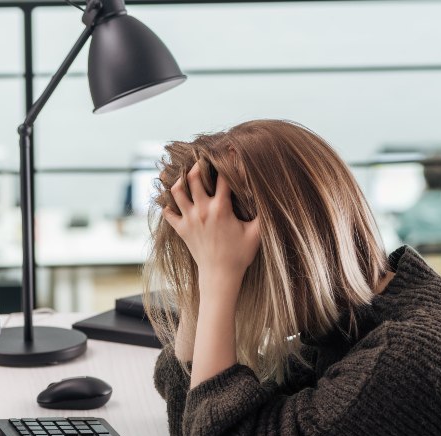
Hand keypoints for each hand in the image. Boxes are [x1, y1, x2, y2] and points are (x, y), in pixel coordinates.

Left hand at [162, 162, 260, 286]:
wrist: (220, 276)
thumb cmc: (240, 256)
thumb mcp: (257, 234)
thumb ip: (264, 214)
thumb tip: (272, 197)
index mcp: (221, 208)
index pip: (223, 177)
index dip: (227, 162)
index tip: (230, 153)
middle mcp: (202, 210)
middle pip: (193, 178)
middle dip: (197, 166)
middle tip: (203, 161)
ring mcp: (189, 219)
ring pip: (176, 192)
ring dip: (180, 181)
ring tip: (187, 177)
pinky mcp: (181, 230)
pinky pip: (168, 213)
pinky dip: (169, 205)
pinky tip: (176, 201)